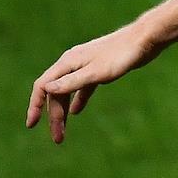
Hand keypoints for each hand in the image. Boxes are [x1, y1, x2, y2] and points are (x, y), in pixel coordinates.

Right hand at [27, 26, 161, 142]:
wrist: (145, 39)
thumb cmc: (122, 55)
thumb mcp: (96, 73)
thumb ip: (72, 81)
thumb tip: (46, 88)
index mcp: (68, 62)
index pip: (43, 86)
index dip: (35, 105)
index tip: (32, 125)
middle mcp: (73, 63)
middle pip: (56, 92)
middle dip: (54, 115)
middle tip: (58, 138)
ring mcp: (86, 65)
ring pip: (68, 91)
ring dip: (64, 111)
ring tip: (63, 132)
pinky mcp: (99, 68)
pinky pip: (82, 87)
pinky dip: (78, 99)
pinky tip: (76, 111)